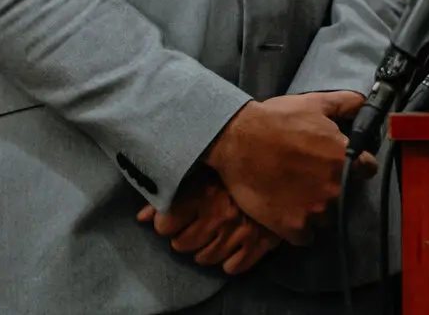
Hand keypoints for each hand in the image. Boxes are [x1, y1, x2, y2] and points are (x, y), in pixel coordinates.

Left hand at [137, 176, 282, 274]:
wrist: (288, 161)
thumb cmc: (242, 162)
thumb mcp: (205, 170)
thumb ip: (170, 192)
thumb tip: (140, 217)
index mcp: (204, 193)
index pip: (164, 225)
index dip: (166, 221)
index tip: (175, 215)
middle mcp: (219, 215)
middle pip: (181, 245)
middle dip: (185, 236)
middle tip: (197, 223)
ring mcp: (239, 232)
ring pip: (204, 258)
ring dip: (205, 249)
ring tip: (214, 233)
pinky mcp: (261, 243)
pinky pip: (234, 266)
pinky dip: (231, 260)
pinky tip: (232, 245)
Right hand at [203, 91, 368, 245]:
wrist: (237, 140)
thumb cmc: (277, 119)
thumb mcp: (316, 103)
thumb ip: (346, 103)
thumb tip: (365, 103)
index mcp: (344, 159)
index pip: (367, 169)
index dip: (356, 166)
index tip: (344, 165)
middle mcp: (335, 188)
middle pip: (345, 196)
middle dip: (333, 188)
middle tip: (312, 179)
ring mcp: (314, 210)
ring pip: (326, 218)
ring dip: (317, 210)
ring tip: (299, 197)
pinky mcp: (292, 227)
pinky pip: (306, 238)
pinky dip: (300, 230)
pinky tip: (289, 215)